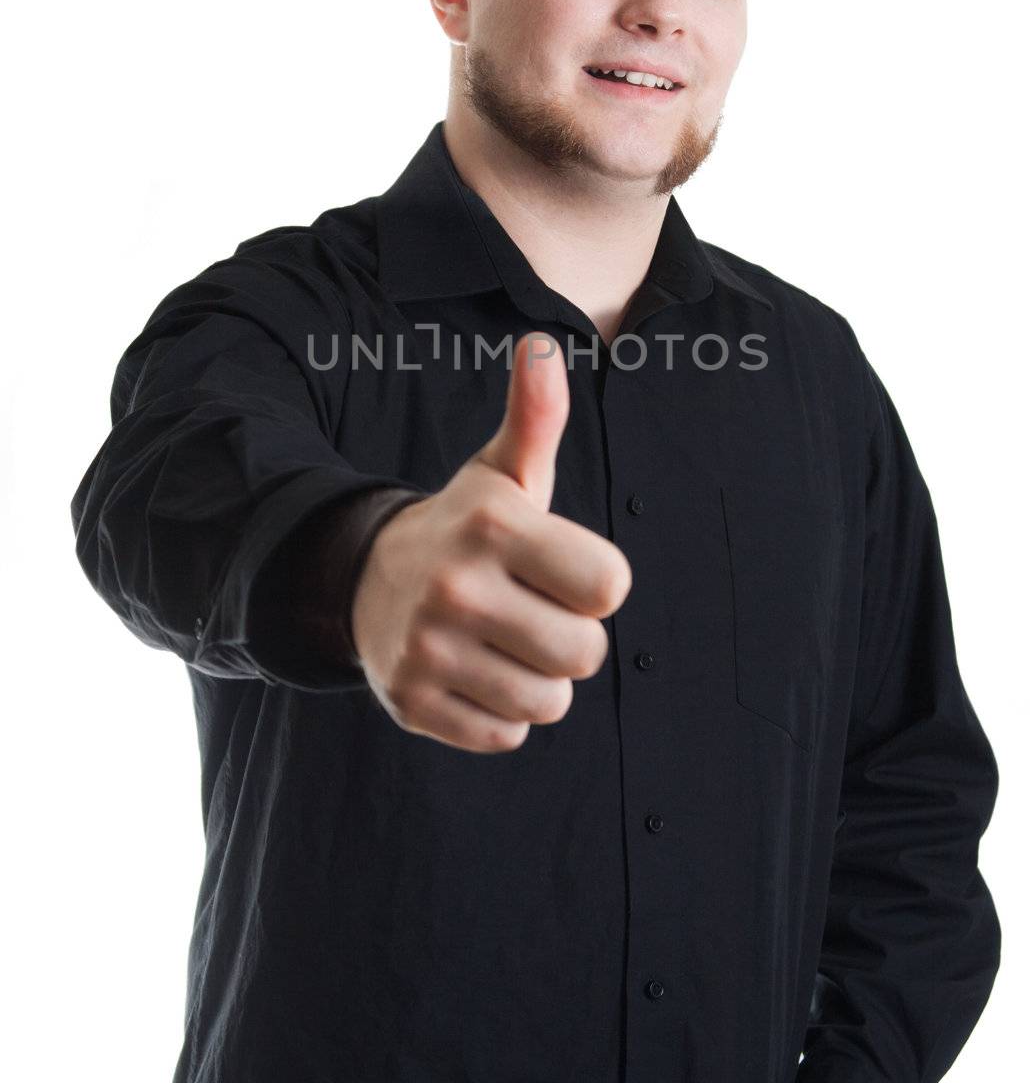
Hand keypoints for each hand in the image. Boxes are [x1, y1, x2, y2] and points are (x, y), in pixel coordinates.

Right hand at [350, 330, 631, 752]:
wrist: (365, 581)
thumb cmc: (467, 528)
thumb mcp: (503, 473)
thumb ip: (536, 416)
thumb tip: (543, 346)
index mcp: (494, 526)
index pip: (610, 586)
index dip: (597, 582)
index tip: (564, 569)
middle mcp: (457, 588)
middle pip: (585, 654)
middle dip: (571, 638)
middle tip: (533, 611)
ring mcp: (429, 651)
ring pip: (548, 703)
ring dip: (538, 680)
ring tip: (504, 643)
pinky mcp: (413, 706)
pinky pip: (505, 737)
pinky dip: (499, 715)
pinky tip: (473, 672)